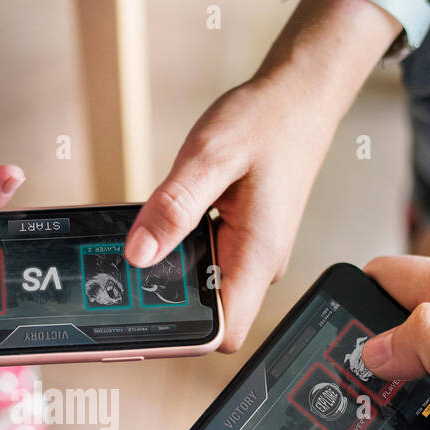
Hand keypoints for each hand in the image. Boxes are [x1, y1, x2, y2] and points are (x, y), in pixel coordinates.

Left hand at [123, 0, 406, 352]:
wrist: (302, 94)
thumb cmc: (269, 119)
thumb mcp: (210, 156)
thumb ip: (174, 206)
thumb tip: (138, 254)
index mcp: (258, 255)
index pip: (224, 334)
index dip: (184, 336)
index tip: (143, 319)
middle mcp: (259, 264)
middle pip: (209, 316)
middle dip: (167, 303)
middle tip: (128, 276)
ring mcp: (253, 253)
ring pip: (204, 288)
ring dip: (172, 273)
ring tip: (147, 240)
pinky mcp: (244, 239)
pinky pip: (207, 260)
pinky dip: (182, 249)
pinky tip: (166, 222)